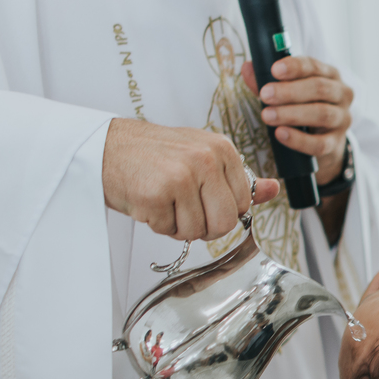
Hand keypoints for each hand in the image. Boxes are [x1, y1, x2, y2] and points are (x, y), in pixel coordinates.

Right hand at [102, 118, 278, 239]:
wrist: (104, 147)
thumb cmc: (156, 156)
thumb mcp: (203, 157)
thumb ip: (240, 178)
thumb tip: (273, 189)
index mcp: (222, 150)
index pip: (243, 204)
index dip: (222, 210)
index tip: (202, 199)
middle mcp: (205, 160)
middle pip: (225, 223)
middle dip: (205, 226)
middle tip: (184, 209)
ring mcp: (180, 176)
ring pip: (197, 231)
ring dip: (178, 226)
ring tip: (164, 201)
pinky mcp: (155, 194)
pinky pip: (169, 231)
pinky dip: (157, 224)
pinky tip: (148, 201)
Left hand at [243, 57, 352, 185]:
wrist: (322, 140)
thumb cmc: (303, 107)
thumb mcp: (287, 91)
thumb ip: (267, 80)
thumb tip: (247, 68)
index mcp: (330, 75)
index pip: (314, 66)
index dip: (295, 67)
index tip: (274, 70)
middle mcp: (342, 94)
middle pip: (319, 89)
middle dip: (289, 91)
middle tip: (265, 95)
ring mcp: (343, 119)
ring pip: (322, 114)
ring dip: (292, 114)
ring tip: (267, 116)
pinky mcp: (337, 143)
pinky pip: (320, 143)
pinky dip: (299, 139)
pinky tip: (281, 134)